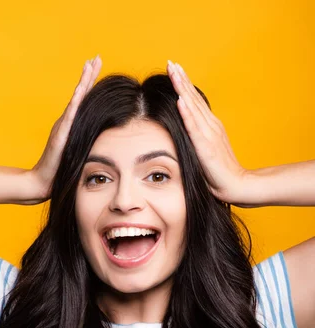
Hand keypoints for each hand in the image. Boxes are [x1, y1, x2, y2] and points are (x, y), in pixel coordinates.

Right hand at [28, 55, 101, 202]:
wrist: (42, 181)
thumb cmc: (60, 170)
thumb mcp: (76, 152)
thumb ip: (84, 143)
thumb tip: (98, 141)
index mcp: (72, 124)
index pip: (84, 100)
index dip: (90, 82)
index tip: (97, 65)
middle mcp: (66, 121)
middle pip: (80, 94)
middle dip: (88, 75)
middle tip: (96, 57)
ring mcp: (63, 126)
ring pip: (75, 100)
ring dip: (83, 82)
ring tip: (89, 65)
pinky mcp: (60, 135)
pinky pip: (70, 116)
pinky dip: (76, 102)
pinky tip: (81, 90)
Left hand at [167, 61, 249, 206]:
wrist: (236, 186)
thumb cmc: (218, 174)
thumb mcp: (204, 152)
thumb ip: (196, 141)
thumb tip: (182, 135)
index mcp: (210, 127)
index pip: (194, 101)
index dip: (185, 85)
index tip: (174, 69)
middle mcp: (211, 126)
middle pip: (194, 98)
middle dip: (182, 79)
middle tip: (171, 62)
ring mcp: (210, 135)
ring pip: (193, 107)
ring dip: (183, 89)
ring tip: (174, 72)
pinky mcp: (206, 147)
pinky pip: (195, 127)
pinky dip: (187, 113)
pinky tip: (180, 100)